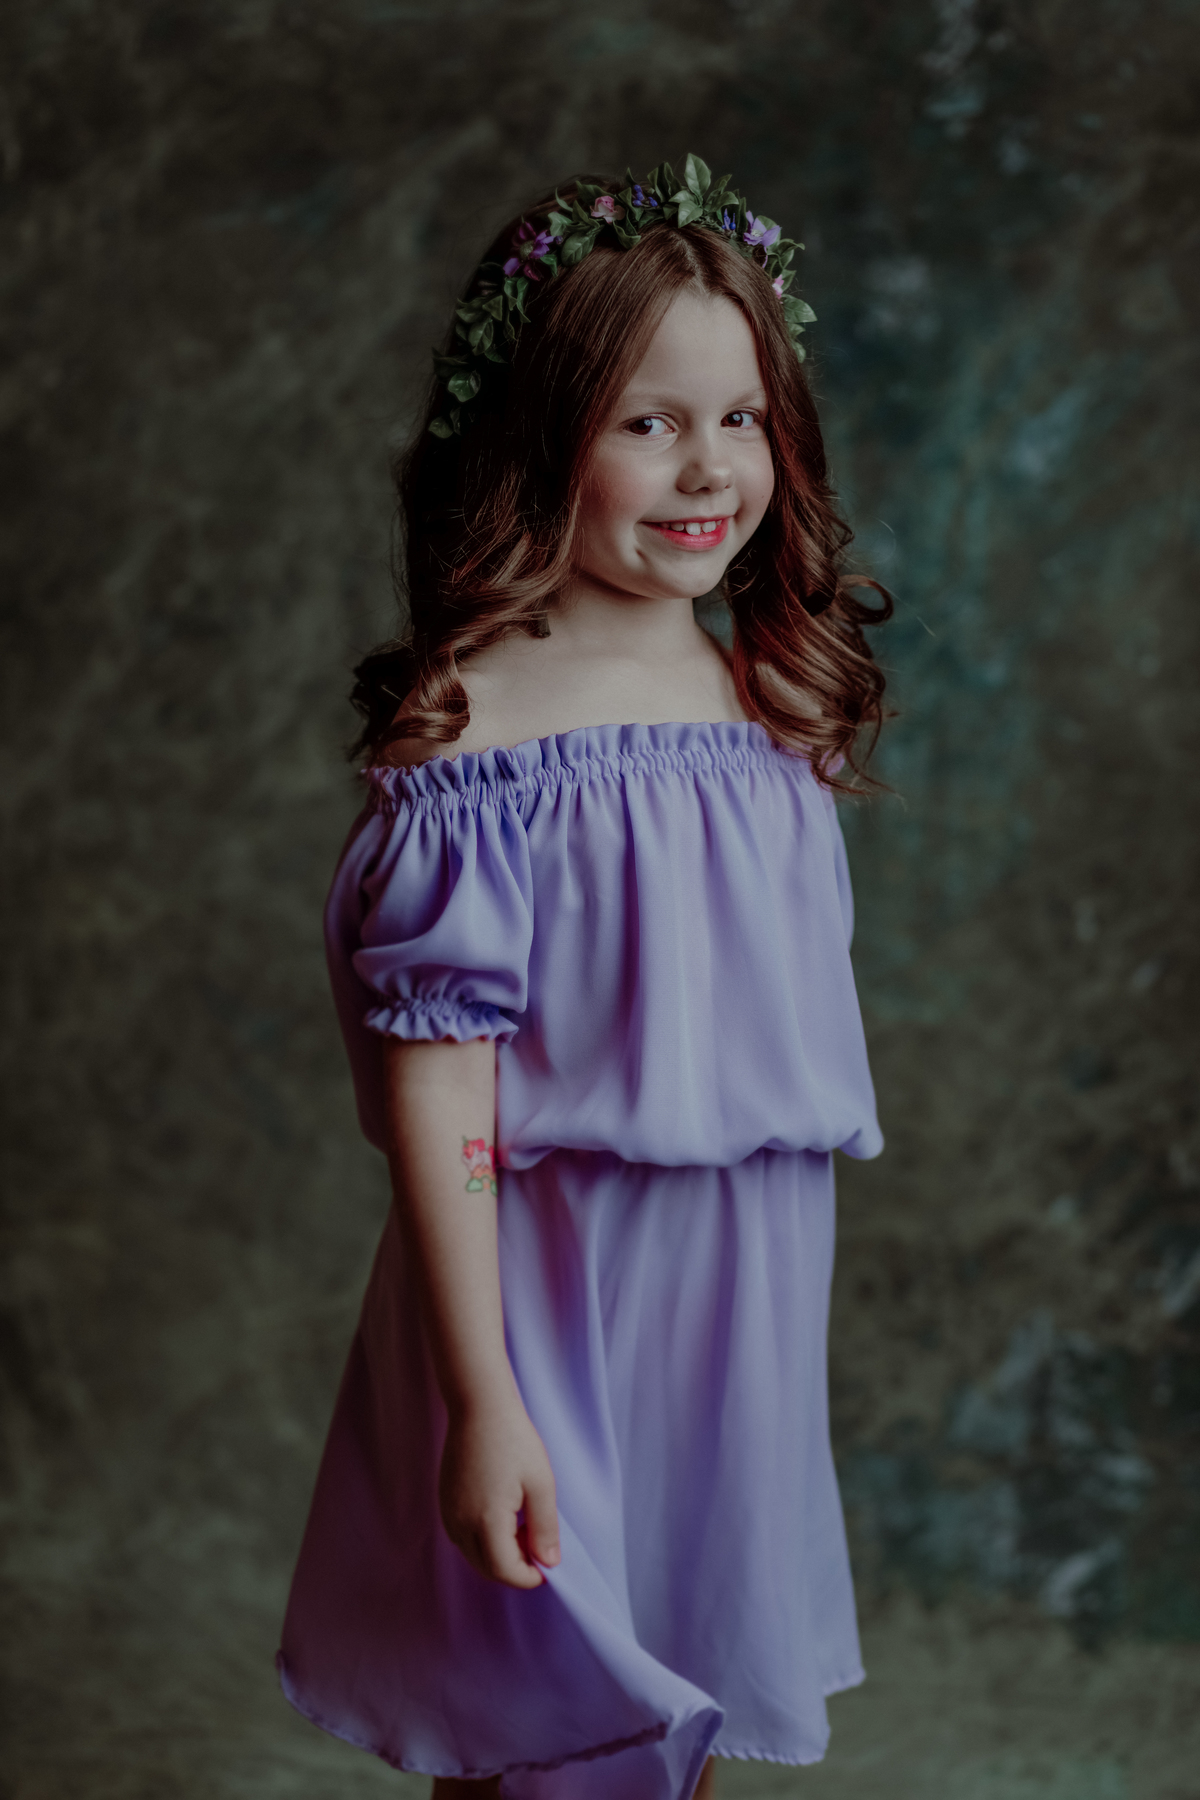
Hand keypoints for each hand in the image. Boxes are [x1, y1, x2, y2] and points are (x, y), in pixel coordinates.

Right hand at [439, 1395, 560, 1588]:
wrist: (479, 1407)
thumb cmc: (514, 1440)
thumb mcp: (541, 1483)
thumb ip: (545, 1528)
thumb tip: (549, 1562)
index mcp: (486, 1522)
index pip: (506, 1571)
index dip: (529, 1576)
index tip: (548, 1564)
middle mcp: (460, 1523)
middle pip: (487, 1569)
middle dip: (515, 1568)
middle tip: (537, 1542)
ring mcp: (448, 1513)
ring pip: (473, 1555)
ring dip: (499, 1555)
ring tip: (522, 1525)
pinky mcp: (444, 1503)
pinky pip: (463, 1537)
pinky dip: (484, 1541)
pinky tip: (503, 1516)